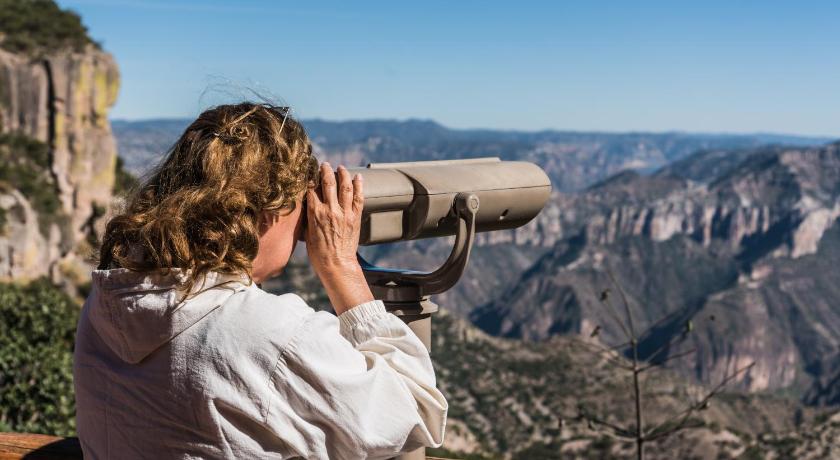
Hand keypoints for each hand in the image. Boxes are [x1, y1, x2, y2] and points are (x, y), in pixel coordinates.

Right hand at [304, 162, 373, 313]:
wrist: (336, 264)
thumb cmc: (318, 253)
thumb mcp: (307, 233)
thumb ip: (308, 216)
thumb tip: (307, 205)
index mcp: (315, 213)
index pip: (311, 188)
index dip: (310, 177)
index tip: (310, 170)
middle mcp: (330, 210)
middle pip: (328, 182)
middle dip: (326, 170)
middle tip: (325, 164)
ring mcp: (344, 213)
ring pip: (345, 186)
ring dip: (343, 174)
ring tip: (341, 168)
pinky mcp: (355, 217)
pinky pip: (359, 197)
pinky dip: (359, 185)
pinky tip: (358, 177)